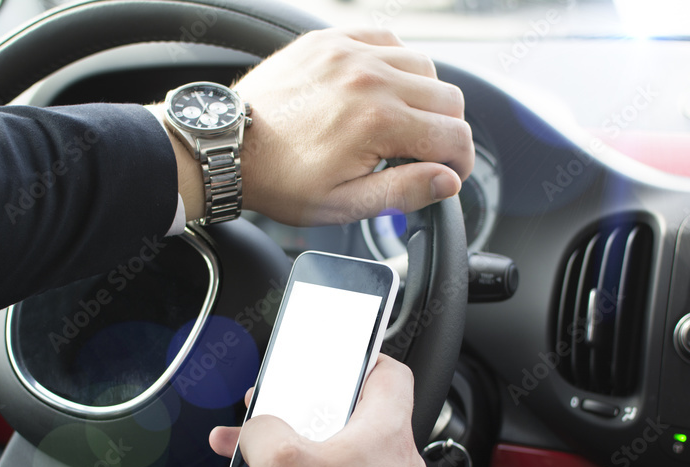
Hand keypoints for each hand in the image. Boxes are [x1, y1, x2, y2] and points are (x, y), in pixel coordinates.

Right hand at [202, 355, 425, 466]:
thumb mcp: (278, 460)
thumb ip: (263, 428)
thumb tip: (257, 428)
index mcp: (385, 432)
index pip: (390, 374)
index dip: (361, 358)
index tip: (335, 358)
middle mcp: (391, 464)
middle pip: (344, 419)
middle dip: (294, 414)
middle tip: (268, 410)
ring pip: (324, 461)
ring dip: (278, 455)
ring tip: (238, 455)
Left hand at [235, 27, 472, 225]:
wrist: (230, 146)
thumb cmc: (280, 179)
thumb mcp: (343, 204)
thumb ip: (403, 191)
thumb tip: (448, 180)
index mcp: (377, 123)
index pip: (454, 136)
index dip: (459, 163)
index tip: (447, 174)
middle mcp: (370, 78)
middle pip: (449, 98)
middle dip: (446, 131)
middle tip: (423, 153)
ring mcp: (350, 53)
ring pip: (425, 65)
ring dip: (424, 96)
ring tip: (399, 123)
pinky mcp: (331, 40)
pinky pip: (388, 39)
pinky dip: (396, 64)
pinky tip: (381, 89)